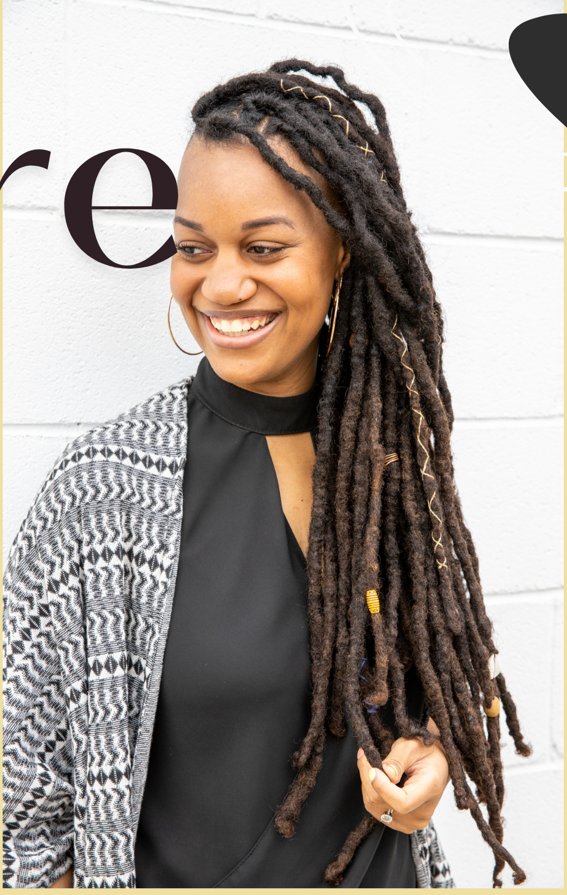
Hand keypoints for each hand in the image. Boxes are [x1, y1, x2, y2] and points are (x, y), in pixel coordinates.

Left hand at [357, 719, 449, 833]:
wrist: (435, 763)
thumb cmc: (425, 751)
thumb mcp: (412, 746)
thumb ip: (397, 760)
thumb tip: (384, 773)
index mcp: (429, 790)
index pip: (402, 802)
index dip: (382, 787)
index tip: (372, 769)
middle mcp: (421, 813)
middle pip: (383, 803)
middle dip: (368, 777)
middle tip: (365, 755)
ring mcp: (411, 822)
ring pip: (374, 806)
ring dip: (367, 784)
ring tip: (371, 764)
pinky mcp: (400, 823)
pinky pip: (375, 808)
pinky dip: (370, 791)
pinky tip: (376, 777)